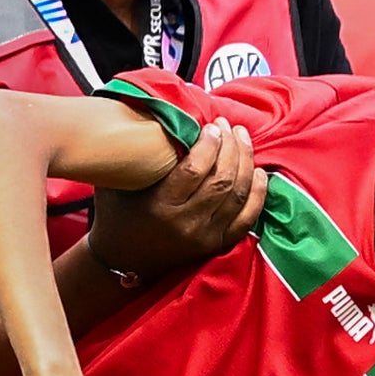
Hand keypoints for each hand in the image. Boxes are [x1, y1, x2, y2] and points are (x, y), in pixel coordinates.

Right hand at [85, 120, 261, 281]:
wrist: (121, 260)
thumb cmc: (115, 213)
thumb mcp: (115, 182)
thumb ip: (133, 154)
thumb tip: (152, 115)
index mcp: (161, 206)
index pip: (194, 170)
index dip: (209, 145)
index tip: (212, 126)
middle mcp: (186, 223)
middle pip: (221, 180)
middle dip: (230, 148)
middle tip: (228, 126)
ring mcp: (204, 237)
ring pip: (237, 196)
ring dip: (245, 162)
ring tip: (242, 138)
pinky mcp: (216, 244)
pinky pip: (247, 219)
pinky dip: (257, 194)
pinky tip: (259, 172)